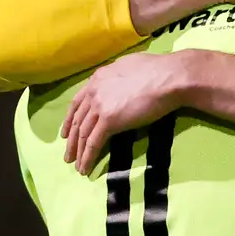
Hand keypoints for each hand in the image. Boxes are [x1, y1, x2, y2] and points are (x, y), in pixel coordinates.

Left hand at [62, 52, 181, 174]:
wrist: (169, 77)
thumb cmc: (158, 71)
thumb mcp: (129, 67)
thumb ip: (117, 78)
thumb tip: (119, 84)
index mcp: (98, 78)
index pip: (77, 102)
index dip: (70, 119)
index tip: (66, 132)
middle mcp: (94, 91)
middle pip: (77, 120)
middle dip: (71, 139)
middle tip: (68, 154)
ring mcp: (100, 106)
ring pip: (82, 133)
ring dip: (77, 151)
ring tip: (75, 165)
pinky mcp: (109, 121)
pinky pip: (93, 143)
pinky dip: (87, 157)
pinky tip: (85, 168)